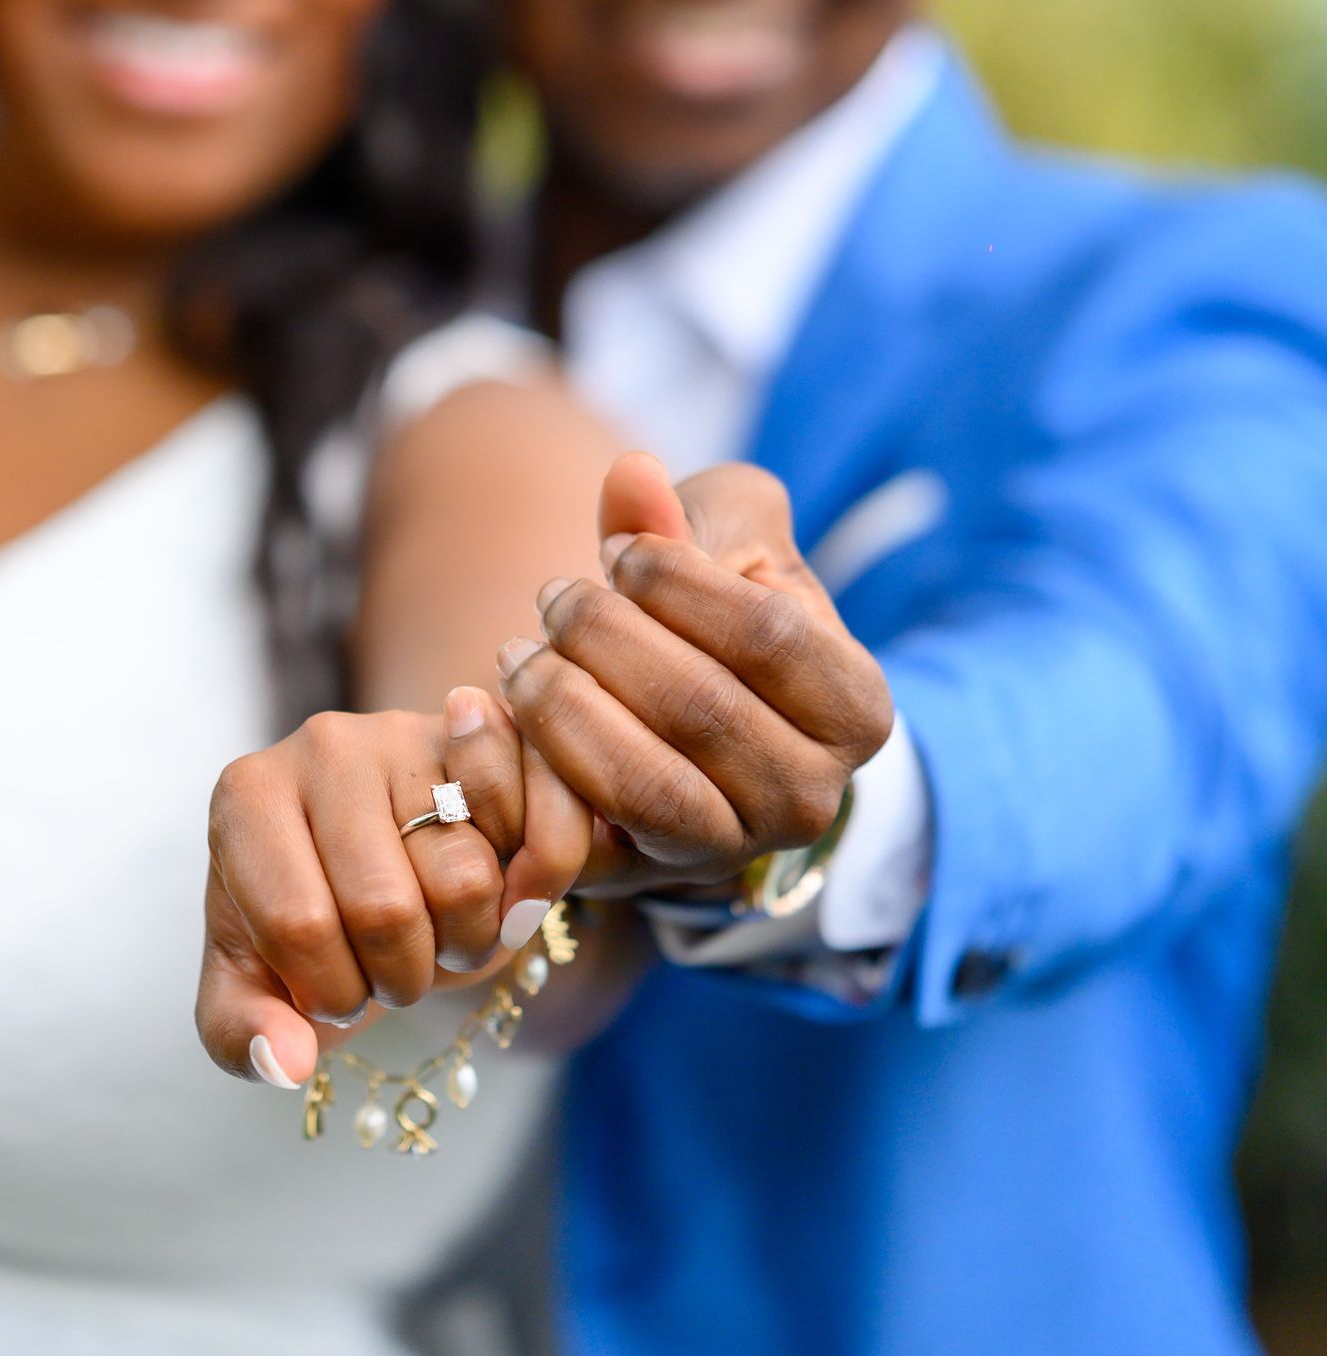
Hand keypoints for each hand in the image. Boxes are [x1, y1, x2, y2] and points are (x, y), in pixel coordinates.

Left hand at [197, 691, 592, 1088]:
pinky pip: (544, 817)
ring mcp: (412, 731)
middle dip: (400, 977)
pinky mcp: (495, 734)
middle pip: (388, 908)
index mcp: (246, 800)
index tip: (337, 990)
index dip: (334, 990)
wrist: (372, 851)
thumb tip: (286, 1061)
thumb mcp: (253, 983)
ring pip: (468, 879)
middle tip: (392, 966)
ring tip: (437, 928)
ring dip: (467, 943)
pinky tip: (509, 897)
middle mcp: (325, 746)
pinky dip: (541, 882)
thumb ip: (246, 1034)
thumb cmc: (309, 919)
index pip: (301, 923)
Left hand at [497, 451, 893, 894]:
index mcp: (856, 706)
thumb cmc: (713, 610)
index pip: (770, 636)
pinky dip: (533, 766)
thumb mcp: (718, 540)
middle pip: (701, 709)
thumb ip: (681, 508)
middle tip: (554, 596)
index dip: (678, 583)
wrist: (676, 713)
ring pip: (646, 783)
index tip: (618, 552)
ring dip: (566, 704)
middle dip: (608, 638)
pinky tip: (499, 706)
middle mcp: (811, 796)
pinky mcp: (650, 880)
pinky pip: (587, 833)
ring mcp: (733, 850)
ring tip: (520, 649)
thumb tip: (632, 475)